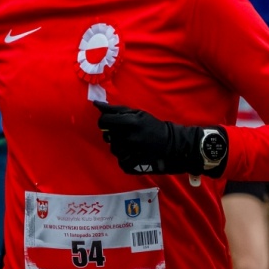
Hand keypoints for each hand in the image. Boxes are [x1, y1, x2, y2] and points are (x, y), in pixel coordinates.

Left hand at [93, 101, 218, 175]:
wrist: (171, 144)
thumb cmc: (152, 126)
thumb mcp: (137, 113)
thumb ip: (116, 110)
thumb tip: (97, 104)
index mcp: (129, 123)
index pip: (104, 121)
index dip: (105, 121)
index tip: (112, 122)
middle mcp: (128, 137)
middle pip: (107, 136)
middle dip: (113, 133)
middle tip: (126, 133)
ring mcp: (129, 152)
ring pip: (113, 148)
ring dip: (119, 145)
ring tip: (133, 143)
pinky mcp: (131, 164)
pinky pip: (119, 160)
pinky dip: (124, 156)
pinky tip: (134, 152)